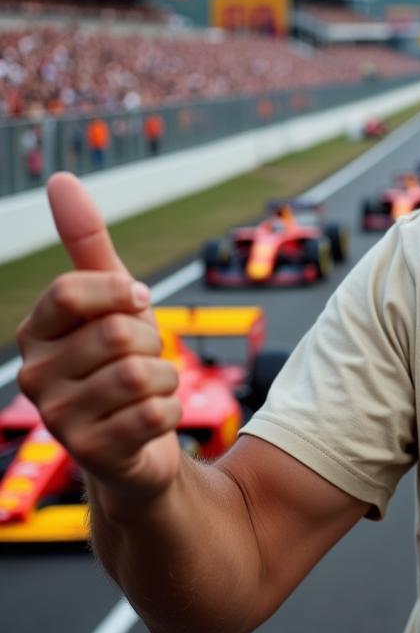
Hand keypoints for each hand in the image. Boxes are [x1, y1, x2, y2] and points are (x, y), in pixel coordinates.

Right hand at [15, 173, 182, 498]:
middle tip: (141, 360)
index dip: (121, 294)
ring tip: (150, 390)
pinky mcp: (90, 454)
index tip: (137, 303)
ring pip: (141, 374)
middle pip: (118, 334)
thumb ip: (87, 243)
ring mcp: (58, 418)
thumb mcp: (111, 298)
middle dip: (150, 344)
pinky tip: (153, 419)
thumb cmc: (122, 361)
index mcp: (36, 332)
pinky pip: (157, 413)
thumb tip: (62, 179)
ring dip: (166, 378)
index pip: (72, 291)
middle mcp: (34, 375)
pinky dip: (172, 411)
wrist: (138, 442)